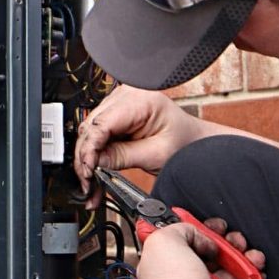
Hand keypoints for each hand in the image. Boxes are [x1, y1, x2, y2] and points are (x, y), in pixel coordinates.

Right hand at [74, 85, 203, 207]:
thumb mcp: (154, 155)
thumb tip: (93, 163)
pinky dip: (93, 154)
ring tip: (90, 183)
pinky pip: (96, 134)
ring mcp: (118, 102)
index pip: (102, 123)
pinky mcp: (115, 114)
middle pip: (90, 127)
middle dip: (85, 158)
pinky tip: (92, 171)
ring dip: (86, 159)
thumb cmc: (184, 143)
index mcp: (140, 100)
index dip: (89, 150)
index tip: (87, 171)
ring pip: (88, 132)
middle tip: (87, 183)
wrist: (194, 141)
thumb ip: (121, 157)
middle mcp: (126, 95)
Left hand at [138, 220, 265, 278]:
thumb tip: (196, 235)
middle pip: (204, 254)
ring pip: (223, 271)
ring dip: (241, 260)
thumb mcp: (166, 242)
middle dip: (225, 244)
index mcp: (157, 264)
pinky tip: (255, 275)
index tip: (211, 225)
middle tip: (235, 240)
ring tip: (252, 256)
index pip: (176, 240)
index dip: (196, 229)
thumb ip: (179, 228)